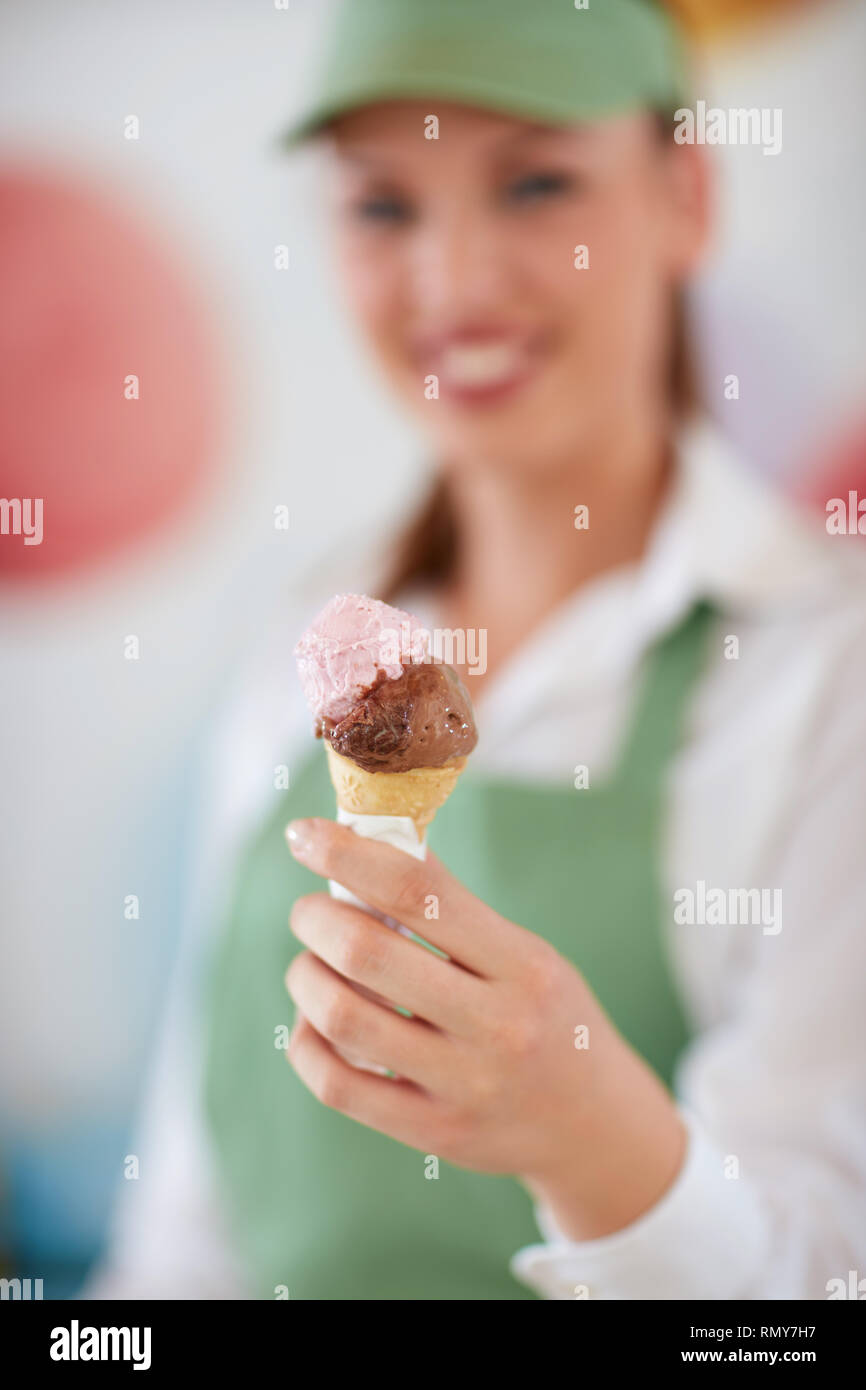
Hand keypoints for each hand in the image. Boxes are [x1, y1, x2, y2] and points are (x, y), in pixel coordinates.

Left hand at [284, 817, 686, 1240]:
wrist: (594, 1124)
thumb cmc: (547, 1016)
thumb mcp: (527, 954)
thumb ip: (453, 911)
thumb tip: (364, 847)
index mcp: (523, 964)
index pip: (418, 891)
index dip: (348, 854)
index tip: (304, 835)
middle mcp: (497, 1025)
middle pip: (367, 953)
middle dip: (316, 917)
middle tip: (309, 910)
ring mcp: (464, 1085)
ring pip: (342, 1017)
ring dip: (305, 975)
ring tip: (311, 963)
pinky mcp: (433, 1132)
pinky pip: (336, 1084)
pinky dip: (307, 1040)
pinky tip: (314, 1022)